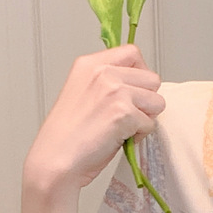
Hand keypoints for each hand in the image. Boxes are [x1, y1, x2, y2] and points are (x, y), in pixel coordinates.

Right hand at [23, 42, 164, 195]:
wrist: (56, 159)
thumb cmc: (68, 136)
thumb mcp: (83, 93)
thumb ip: (107, 83)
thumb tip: (137, 88)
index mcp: (90, 64)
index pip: (133, 53)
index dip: (140, 74)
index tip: (133, 92)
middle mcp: (103, 72)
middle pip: (152, 78)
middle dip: (147, 100)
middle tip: (129, 116)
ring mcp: (114, 91)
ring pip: (157, 101)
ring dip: (146, 118)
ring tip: (125, 128)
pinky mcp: (123, 113)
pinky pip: (151, 124)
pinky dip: (140, 136)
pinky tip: (120, 139)